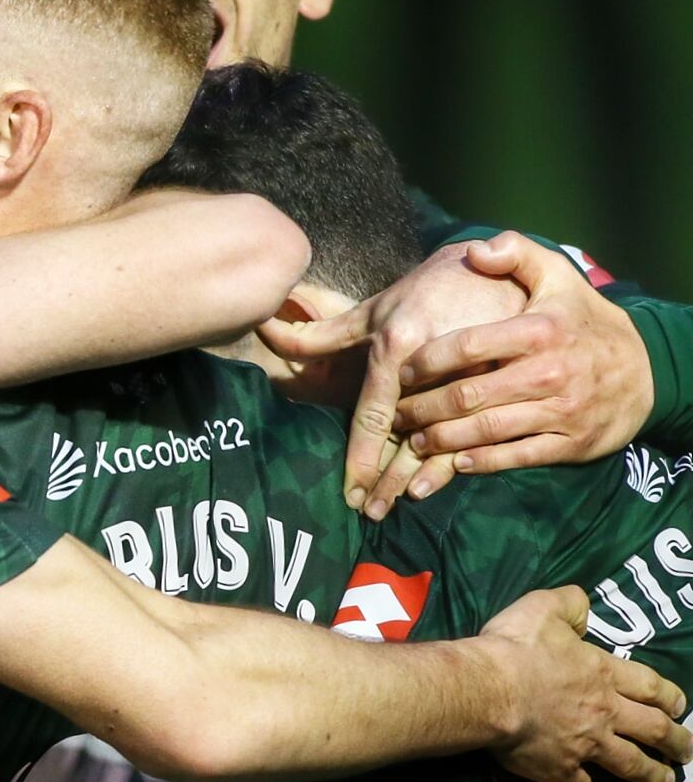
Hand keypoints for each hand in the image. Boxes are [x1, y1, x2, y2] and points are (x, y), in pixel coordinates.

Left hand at [260, 240, 525, 517]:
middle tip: (368, 512)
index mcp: (401, 344)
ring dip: (418, 478)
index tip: (348, 491)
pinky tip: (439, 484)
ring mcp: (482, 380)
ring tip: (395, 505)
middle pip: (408, 436)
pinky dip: (463, 464)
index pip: (374, 412)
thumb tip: (266, 328)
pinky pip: (489, 435)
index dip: (361, 455)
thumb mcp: (376, 308)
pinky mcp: (515, 388)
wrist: (503, 269)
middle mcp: (439, 366)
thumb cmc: (428, 289)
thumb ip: (323, 331)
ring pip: (446, 442)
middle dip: (387, 479)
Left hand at [394, 233, 650, 485]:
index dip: (427, 360)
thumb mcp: (558, 276)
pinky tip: (453, 462)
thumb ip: (516, 254)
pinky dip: (480, 462)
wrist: (646, 369)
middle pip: (468, 395)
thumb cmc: (583, 320)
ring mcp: (561, 411)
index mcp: (540, 331)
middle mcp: (550, 372)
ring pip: (486, 430)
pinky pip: (516, 456)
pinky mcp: (570, 443)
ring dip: (441, 440)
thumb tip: (474, 251)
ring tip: (411, 440)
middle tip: (395, 414)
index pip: (468, 345)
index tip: (401, 369)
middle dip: (422, 408)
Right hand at [477, 586, 689, 781]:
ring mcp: (585, 744)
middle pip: (652, 729)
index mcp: (602, 673)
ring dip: (651, 775)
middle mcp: (604, 712)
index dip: (670, 697)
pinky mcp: (560, 769)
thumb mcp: (543, 607)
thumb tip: (585, 604)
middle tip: (687, 752)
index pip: (649, 686)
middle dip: (675, 742)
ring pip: (630, 764)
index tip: (681, 707)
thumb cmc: (516, 647)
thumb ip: (570, 604)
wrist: (488, 690)